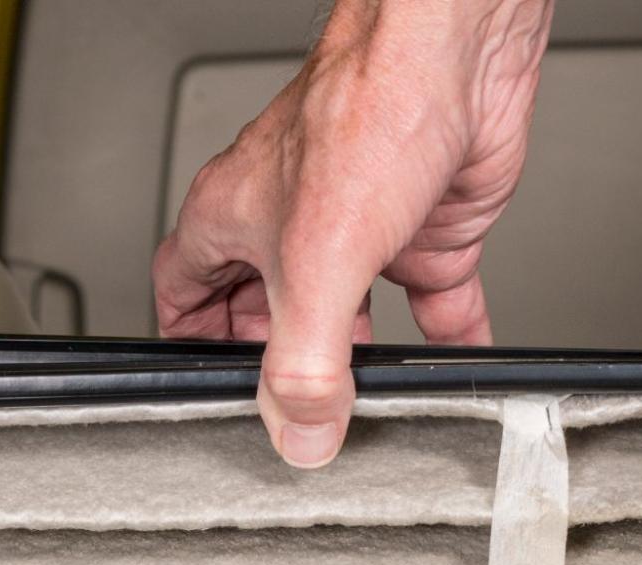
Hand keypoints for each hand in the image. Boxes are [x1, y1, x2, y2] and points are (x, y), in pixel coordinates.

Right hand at [153, 0, 552, 466]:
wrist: (458, 54)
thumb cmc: (370, 108)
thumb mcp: (316, 265)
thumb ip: (305, 364)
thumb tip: (303, 434)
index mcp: (235, 220)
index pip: (183, 297)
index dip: (190, 348)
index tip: (211, 393)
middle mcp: (292, 224)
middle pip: (265, 317)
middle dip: (278, 369)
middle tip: (295, 415)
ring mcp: (361, 229)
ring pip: (346, 316)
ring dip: (356, 363)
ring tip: (362, 406)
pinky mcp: (424, 230)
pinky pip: (431, 303)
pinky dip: (441, 340)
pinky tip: (449, 369)